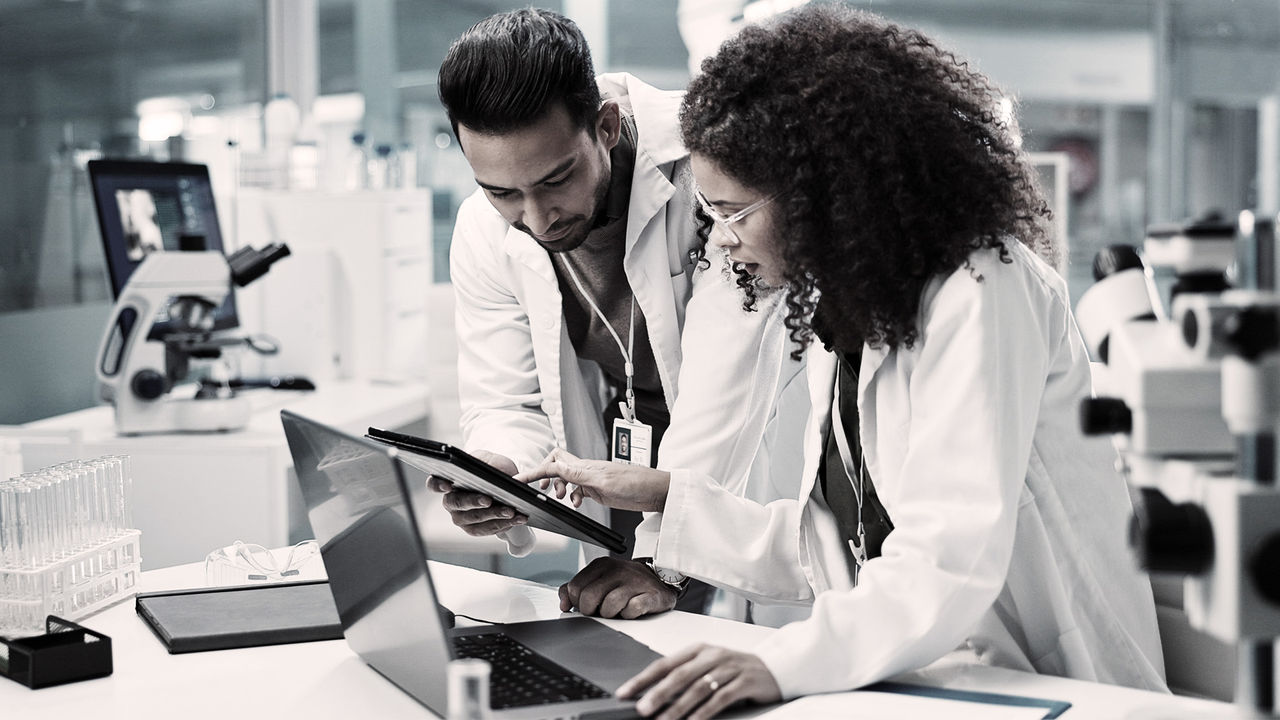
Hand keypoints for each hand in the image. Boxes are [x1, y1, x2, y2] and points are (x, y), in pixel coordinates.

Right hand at [426, 449, 527, 535]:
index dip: (438, 485)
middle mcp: (450, 502)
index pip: (434, 484)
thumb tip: (490, 471)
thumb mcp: (491, 460)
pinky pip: (486, 530)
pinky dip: (503, 524)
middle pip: (457, 504)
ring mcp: (461, 518)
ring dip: (494, 516)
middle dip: (474, 502)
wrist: (507, 485)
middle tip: (489, 500)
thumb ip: (488, 463)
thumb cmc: (493, 469)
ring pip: (474, 520)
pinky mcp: (474, 529)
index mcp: (449, 481)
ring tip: (512, 511)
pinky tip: (517, 518)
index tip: (448, 485)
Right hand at [515, 448, 669, 511]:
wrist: (655, 491)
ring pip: (565, 477)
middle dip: (543, 475)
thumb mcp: (604, 482)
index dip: (534, 472)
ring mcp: (592, 479)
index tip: (518, 479)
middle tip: (541, 490)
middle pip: (556, 464)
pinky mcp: (598, 489)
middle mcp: (586, 470)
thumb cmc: (636, 484)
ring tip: (558, 499)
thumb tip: (556, 465)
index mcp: (585, 466)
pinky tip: (576, 504)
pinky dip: (571, 496)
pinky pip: (577, 489)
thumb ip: (579, 475)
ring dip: (557, 487)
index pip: (553, 465)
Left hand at [559, 557, 676, 617]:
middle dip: (591, 611)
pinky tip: (630, 610)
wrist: (658, 579)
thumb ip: (576, 589)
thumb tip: (564, 604)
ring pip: (608, 606)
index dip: (577, 602)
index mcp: (601, 565)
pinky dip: (628, 615)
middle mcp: (617, 570)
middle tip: (599, 611)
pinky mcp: (650, 595)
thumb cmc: (624, 583)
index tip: (586, 605)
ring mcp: (635, 581)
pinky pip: (631, 610)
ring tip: (616, 610)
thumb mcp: (599, 580)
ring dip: (610, 614)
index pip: (575, 588)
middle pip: (589, 597)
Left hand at [618, 644, 780, 719]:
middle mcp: (713, 655)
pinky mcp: (745, 681)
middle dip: (658, 693)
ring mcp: (730, 667)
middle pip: (679, 675)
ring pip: (698, 688)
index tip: (625, 693)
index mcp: (699, 649)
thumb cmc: (736, 670)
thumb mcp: (709, 667)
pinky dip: (704, 712)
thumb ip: (685, 676)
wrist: (775, 668)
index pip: (664, 663)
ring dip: (678, 706)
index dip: (643, 679)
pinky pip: (720, 698)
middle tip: (642, 709)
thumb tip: (652, 695)